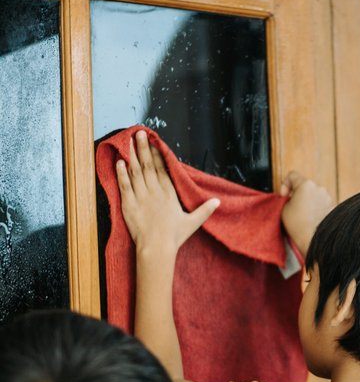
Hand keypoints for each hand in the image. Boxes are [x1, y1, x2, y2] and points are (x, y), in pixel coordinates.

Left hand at [116, 130, 219, 255]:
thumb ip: (205, 210)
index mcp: (169, 193)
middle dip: (143, 147)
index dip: (157, 154)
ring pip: (136, 171)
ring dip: (132, 155)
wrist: (157, 248)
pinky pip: (124, 185)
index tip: (153, 142)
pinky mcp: (129, 205)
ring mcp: (141, 197)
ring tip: (128, 141)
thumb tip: (218, 202)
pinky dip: (121, 173)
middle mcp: (155, 192)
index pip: (162, 169)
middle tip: (140, 133)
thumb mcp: (193, 222)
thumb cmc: (174, 237)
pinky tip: (119, 161)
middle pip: (148, 165)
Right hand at [280, 171, 333, 258]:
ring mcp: (327, 197)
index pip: (292, 175)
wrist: (316, 239)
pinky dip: (314, 208)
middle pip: (303, 185)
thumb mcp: (283, 209)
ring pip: (312, 194)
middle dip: (296, 194)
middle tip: (291, 207)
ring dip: (306, 201)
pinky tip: (310, 219)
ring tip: (301, 216)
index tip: (284, 196)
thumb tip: (288, 198)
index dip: (285, 185)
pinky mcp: (332, 206)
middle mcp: (319, 188)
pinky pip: (320, 203)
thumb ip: (285, 199)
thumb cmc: (300, 225)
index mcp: (306, 184)